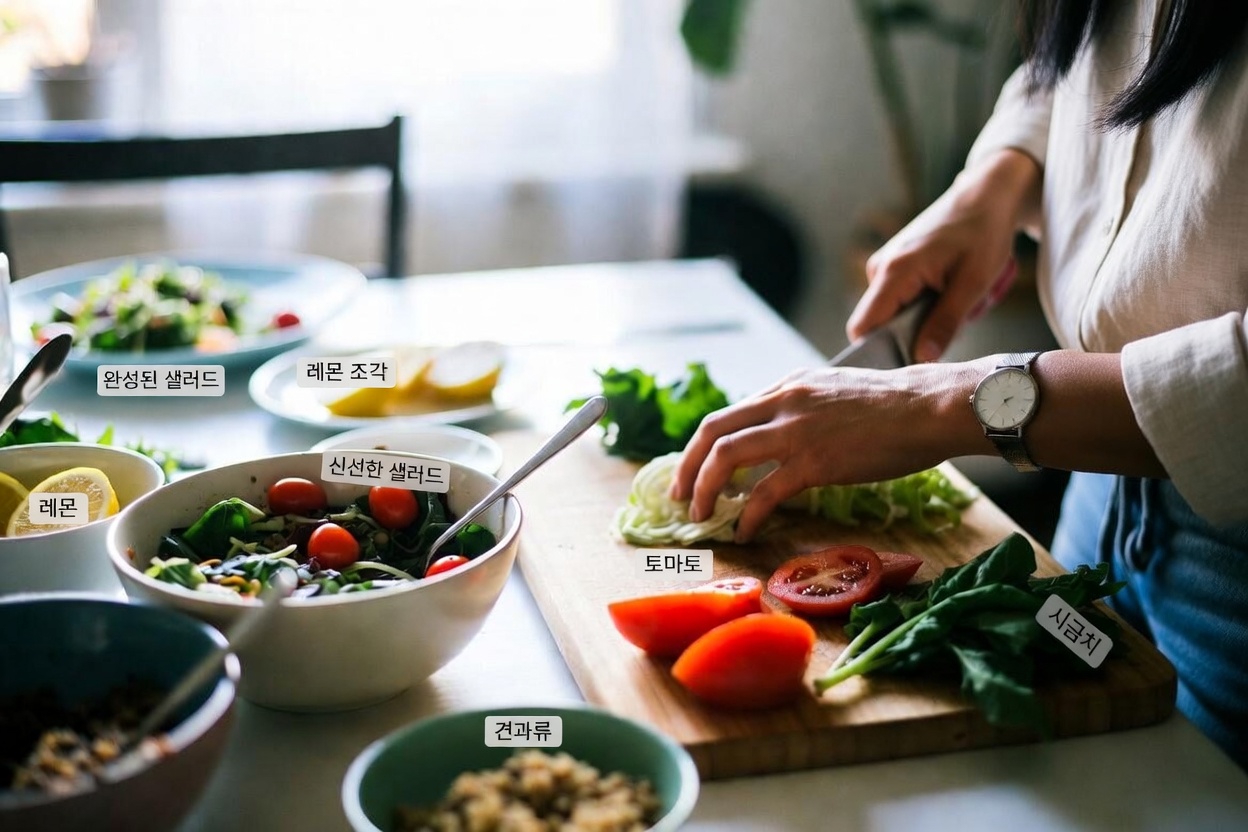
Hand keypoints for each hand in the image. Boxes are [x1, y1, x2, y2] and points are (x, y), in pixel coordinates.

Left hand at [669, 363, 979, 541]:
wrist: (930, 406)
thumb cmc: (895, 405)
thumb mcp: (835, 392)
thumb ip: (803, 409)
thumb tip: (781, 435)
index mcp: (787, 386)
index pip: (729, 414)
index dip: (704, 446)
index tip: (694, 470)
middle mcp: (783, 402)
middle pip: (712, 430)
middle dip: (687, 466)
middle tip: (679, 496)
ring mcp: (796, 431)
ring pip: (726, 457)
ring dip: (704, 489)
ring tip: (700, 515)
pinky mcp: (815, 462)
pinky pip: (765, 493)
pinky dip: (747, 515)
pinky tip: (744, 531)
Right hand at [848, 149, 1040, 361]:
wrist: (985, 196)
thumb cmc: (982, 232)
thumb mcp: (973, 283)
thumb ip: (945, 324)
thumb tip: (922, 359)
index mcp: (894, 271)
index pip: (862, 327)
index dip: (876, 351)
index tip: (906, 363)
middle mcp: (880, 268)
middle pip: (879, 324)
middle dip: (914, 333)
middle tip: (953, 321)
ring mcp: (885, 266)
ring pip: (894, 313)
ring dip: (925, 318)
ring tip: (958, 299)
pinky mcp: (895, 266)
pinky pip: (900, 300)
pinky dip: (926, 304)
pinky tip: (950, 289)